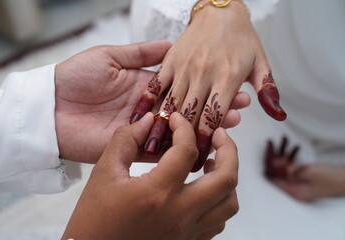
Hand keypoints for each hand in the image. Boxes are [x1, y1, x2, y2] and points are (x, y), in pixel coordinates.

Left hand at [55, 41, 249, 162]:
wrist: (50, 107)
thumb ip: (140, 54)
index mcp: (143, 86)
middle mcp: (146, 109)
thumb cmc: (75, 76)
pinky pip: (160, 151)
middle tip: (239, 106)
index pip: (181, 87)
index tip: (228, 83)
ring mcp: (141, 130)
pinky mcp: (132, 149)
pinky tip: (203, 146)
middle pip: (185, 110)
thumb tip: (169, 43)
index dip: (203, 85)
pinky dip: (181, 150)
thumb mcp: (110, 56)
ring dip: (203, 129)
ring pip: (178, 132)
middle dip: (211, 107)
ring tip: (228, 124)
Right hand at [62, 112, 238, 239]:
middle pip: (226, 178)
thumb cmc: (94, 217)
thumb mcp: (104, 172)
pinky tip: (203, 189)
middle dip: (229, 149)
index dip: (184, 128)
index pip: (186, 151)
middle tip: (218, 135)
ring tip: (213, 163)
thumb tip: (149, 120)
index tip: (177, 120)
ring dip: (228, 178)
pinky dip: (219, 201)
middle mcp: (179, 214)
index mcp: (156, 193)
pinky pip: (218, 222)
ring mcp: (186, 232)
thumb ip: (126, 139)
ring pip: (229, 204)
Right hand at [130, 1, 283, 170]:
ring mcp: (184, 67)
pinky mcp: (169, 60)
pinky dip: (146, 102)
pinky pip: (155, 84)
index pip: (214, 116)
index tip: (197, 161)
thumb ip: (267, 90)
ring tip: (153, 150)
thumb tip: (278, 115)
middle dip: (183, 142)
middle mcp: (204, 73)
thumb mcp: (261, 62)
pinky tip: (137, 120)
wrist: (220, 12)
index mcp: (227, 76)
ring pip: (171, 103)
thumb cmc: (241, 39)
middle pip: (191, 114)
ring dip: (161, 128)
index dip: (205, 141)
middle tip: (176, 165)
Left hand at [264, 136, 344, 200]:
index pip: (275, 180)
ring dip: (281, 152)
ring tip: (278, 139)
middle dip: (273, 156)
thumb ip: (291, 171)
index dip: (269, 166)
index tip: (266, 152)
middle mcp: (293, 188)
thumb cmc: (330, 177)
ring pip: (283, 165)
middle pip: (277, 172)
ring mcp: (297, 182)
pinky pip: (291, 164)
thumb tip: (275, 168)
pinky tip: (287, 141)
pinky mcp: (301, 176)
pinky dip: (290, 154)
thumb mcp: (308, 173)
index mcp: (294, 192)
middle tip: (269, 142)